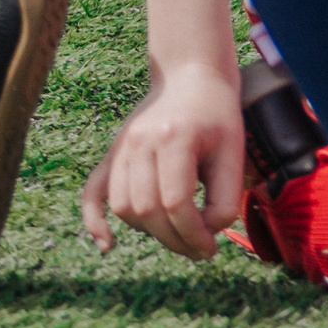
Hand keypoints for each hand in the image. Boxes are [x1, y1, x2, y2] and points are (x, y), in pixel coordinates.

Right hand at [81, 61, 246, 260]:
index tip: (211, 248)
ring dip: (149, 232)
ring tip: (176, 236)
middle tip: (200, 250)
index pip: (175, 203)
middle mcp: (139, 142)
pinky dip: (94, 219)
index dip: (194, 235)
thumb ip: (225, 197)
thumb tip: (206, 231)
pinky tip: (106, 244)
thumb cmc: (217, 116)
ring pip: (123, 206)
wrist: (188, 76)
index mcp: (173, 138)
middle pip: (146, 209)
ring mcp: (121, 147)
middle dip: (175, 240)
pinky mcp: (113, 153)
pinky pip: (93, 190)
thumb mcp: (233, 153)